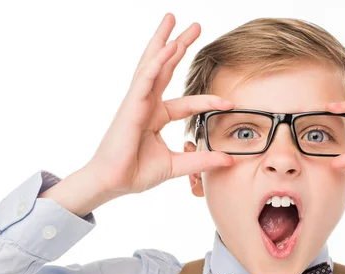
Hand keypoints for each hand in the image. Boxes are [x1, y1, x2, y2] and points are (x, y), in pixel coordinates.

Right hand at [84, 13, 233, 195]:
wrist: (114, 182)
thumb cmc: (136, 172)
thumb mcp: (177, 165)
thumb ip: (202, 160)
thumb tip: (230, 161)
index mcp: (156, 116)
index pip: (187, 103)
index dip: (208, 101)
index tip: (230, 102)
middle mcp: (147, 104)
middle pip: (165, 68)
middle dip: (178, 45)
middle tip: (195, 26)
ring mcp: (137, 102)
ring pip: (152, 64)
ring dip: (163, 41)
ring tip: (173, 19)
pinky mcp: (130, 105)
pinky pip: (145, 79)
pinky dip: (156, 62)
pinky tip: (168, 47)